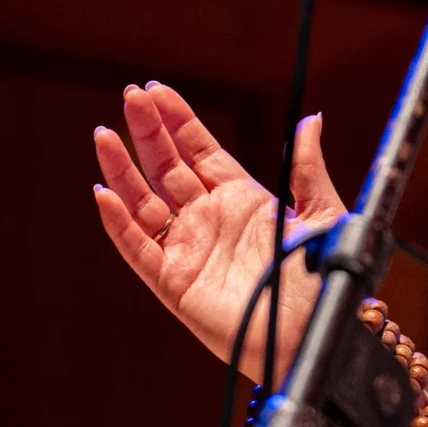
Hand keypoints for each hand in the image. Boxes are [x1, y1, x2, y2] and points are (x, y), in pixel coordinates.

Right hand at [91, 83, 347, 382]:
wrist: (313, 335)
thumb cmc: (322, 281)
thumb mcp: (323, 216)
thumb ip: (308, 169)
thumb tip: (312, 119)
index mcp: (242, 200)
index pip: (200, 151)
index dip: (178, 121)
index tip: (156, 90)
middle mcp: (209, 220)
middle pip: (167, 167)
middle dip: (148, 132)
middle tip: (130, 96)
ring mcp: (188, 250)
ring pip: (143, 203)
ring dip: (122, 170)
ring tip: (104, 134)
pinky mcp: (173, 283)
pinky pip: (138, 249)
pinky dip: (119, 223)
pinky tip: (104, 193)